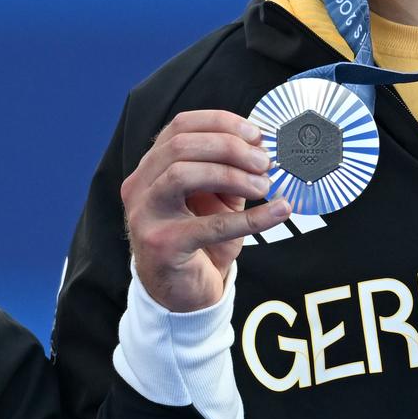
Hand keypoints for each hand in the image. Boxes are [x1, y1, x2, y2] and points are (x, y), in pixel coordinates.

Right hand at [119, 110, 292, 312]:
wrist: (183, 295)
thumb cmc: (200, 242)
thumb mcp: (216, 199)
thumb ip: (231, 171)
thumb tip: (262, 146)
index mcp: (150, 168)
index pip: (179, 127)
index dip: (220, 123)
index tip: (256, 134)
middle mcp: (139, 187)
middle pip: (180, 146)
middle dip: (229, 147)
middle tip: (264, 162)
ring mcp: (146, 216)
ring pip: (182, 174)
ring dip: (232, 175)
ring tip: (264, 186)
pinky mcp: (163, 245)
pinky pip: (210, 225)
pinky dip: (250, 217)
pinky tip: (277, 212)